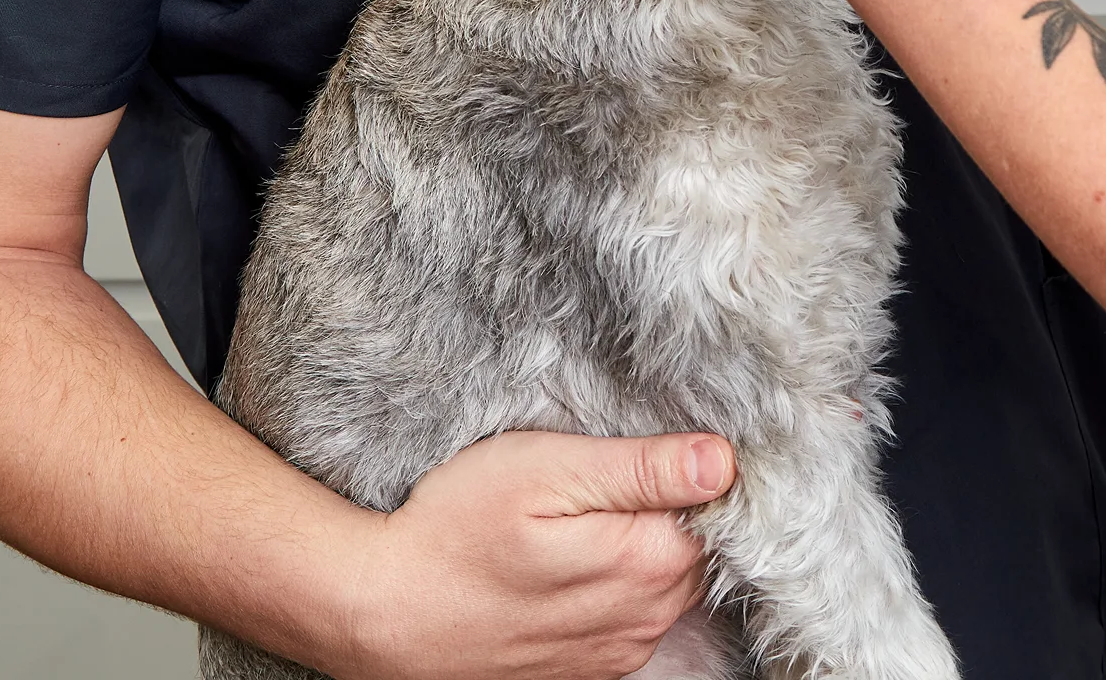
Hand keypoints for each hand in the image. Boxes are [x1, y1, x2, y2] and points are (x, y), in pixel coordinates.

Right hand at [343, 428, 735, 679]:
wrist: (383, 610)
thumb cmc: (457, 525)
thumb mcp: (549, 469)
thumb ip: (643, 468)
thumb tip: (722, 461)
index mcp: (644, 564)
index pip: (716, 509)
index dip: (692, 470)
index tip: (649, 447)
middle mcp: (641, 621)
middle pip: (698, 550)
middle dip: (674, 510)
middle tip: (608, 473)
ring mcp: (613, 653)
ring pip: (669, 587)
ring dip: (647, 548)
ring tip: (585, 514)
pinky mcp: (585, 669)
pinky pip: (633, 619)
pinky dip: (620, 586)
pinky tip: (573, 558)